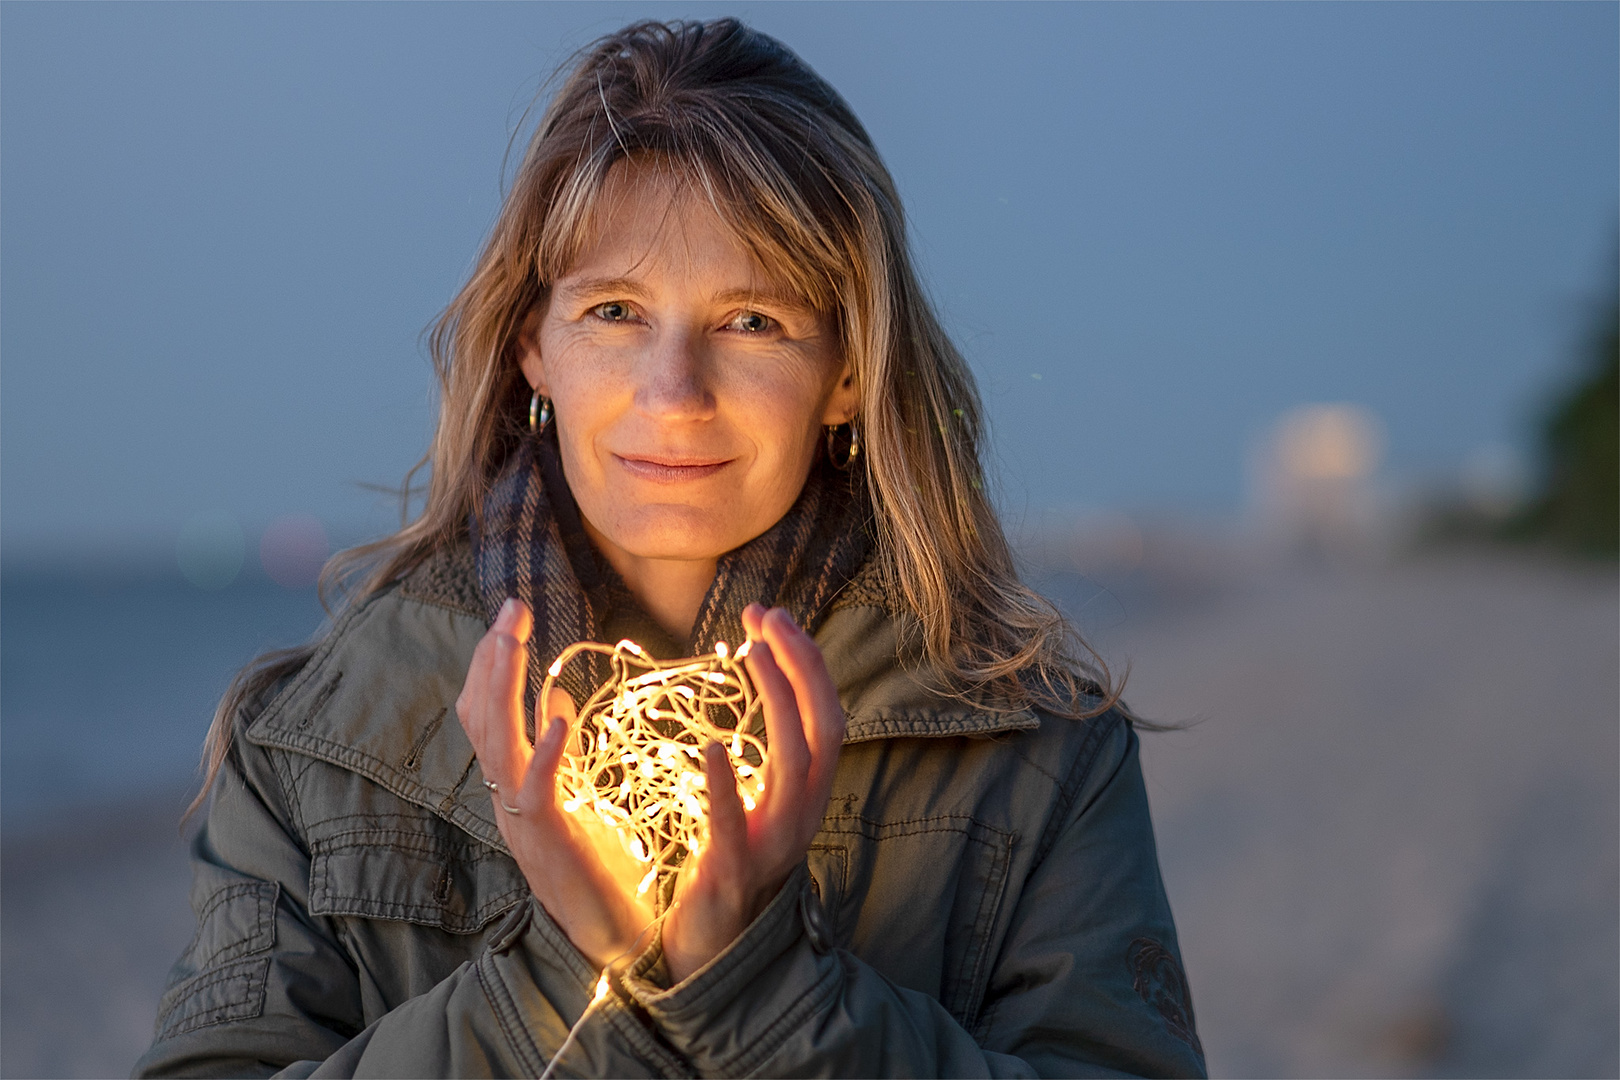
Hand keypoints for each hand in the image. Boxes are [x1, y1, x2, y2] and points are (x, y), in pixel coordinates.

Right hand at [456, 598, 655, 969]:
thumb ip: (559, 753)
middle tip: (509, 609)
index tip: (509, 618)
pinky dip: (544, 752)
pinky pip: (537, 794)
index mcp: (516, 788)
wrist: (615, 943)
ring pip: (496, 748)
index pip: (487, 716)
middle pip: (482, 721)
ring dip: (503, 689)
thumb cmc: (600, 871)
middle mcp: (508, 802)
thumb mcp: (578, 798)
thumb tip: (553, 696)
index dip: (492, 666)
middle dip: (492, 661)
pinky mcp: (552, 845)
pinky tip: (558, 713)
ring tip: (512, 640)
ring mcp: (524, 824)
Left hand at [660, 604, 845, 982]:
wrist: (715, 951)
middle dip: (800, 664)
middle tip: (766, 615)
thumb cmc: (733, 866)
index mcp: (807, 795)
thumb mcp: (761, 804)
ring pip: (793, 762)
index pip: (825, 715)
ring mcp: (772, 844)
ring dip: (775, 700)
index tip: (773, 617)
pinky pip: (732, 823)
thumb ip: (770, 755)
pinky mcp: (731, 871)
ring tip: (749, 650)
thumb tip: (766, 685)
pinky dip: (724, 785)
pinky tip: (710, 745)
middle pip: (821, 726)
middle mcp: (803, 814)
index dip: (807, 663)